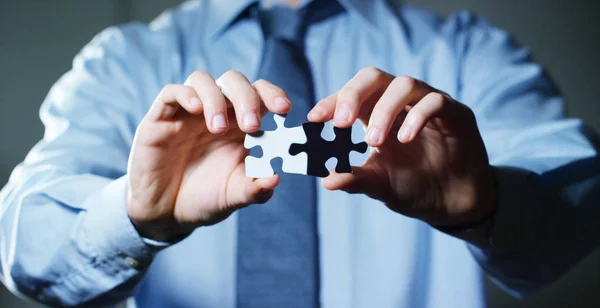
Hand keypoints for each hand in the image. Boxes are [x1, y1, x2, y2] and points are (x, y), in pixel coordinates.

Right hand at [126, 71, 291, 240]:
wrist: (167, 215)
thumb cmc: (205, 199)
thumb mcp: (234, 198)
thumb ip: (255, 189)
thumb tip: (275, 178)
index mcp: (240, 126)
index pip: (260, 94)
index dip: (273, 94)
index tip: (284, 110)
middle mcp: (216, 113)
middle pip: (234, 82)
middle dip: (247, 98)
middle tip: (252, 126)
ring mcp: (187, 113)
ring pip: (203, 80)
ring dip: (216, 99)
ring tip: (218, 129)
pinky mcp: (161, 119)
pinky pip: (171, 93)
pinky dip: (186, 95)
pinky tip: (196, 110)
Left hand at [308, 67, 495, 226]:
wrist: (452, 202)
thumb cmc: (413, 186)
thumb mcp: (379, 185)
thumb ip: (355, 179)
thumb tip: (325, 180)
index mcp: (375, 114)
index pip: (350, 95)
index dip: (331, 101)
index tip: (314, 119)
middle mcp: (399, 103)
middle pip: (373, 76)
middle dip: (353, 94)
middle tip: (340, 122)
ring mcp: (427, 104)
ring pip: (404, 83)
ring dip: (385, 109)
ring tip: (374, 141)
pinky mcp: (455, 113)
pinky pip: (435, 101)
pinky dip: (417, 116)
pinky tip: (404, 139)